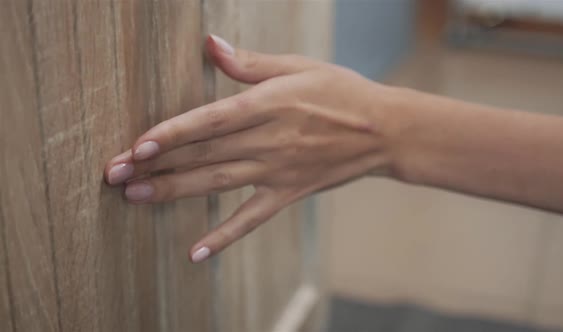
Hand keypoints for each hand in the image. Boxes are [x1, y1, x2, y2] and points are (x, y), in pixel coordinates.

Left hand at [104, 35, 397, 262]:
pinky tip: (196, 252)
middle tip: (115, 175)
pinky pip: (252, 217)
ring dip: (175, 192)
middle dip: (157, 164)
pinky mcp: (289, 192)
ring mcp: (278, 170)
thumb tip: (212, 45)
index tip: (136, 146)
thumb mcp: (299, 66)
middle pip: (204, 154)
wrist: (384, 130)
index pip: (210, 121)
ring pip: (218, 183)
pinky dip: (225, 236)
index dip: (172, 134)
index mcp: (269, 105)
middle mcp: (269, 140)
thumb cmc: (341, 91)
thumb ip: (251, 64)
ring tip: (136, 198)